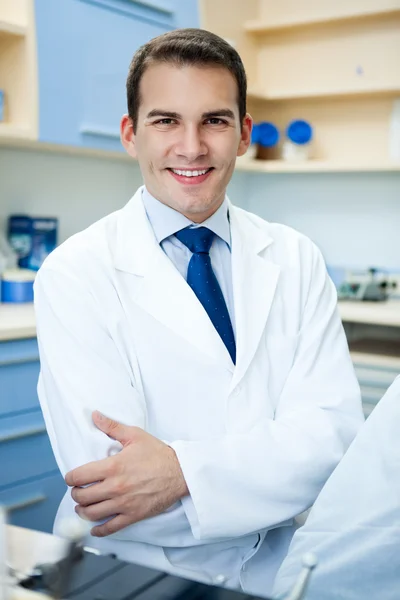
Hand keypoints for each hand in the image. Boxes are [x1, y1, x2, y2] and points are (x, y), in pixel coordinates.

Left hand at [65, 411, 188, 536]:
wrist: (180, 472)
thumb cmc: (158, 453)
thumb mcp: (135, 435)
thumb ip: (112, 426)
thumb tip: (94, 415)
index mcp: (112, 466)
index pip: (79, 476)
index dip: (70, 478)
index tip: (71, 478)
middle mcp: (115, 487)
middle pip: (82, 497)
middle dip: (75, 494)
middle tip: (78, 490)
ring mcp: (123, 503)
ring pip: (91, 513)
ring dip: (82, 511)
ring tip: (82, 507)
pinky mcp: (133, 515)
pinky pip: (109, 528)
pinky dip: (98, 530)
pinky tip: (94, 528)